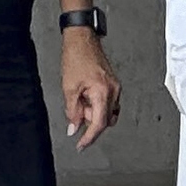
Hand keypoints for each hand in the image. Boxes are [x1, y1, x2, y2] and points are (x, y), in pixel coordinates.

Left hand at [60, 28, 119, 149]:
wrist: (82, 40)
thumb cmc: (76, 58)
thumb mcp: (69, 88)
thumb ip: (72, 112)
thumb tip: (74, 128)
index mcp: (103, 92)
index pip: (99, 123)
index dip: (90, 138)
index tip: (81, 145)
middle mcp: (113, 91)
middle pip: (105, 120)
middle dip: (90, 121)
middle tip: (76, 112)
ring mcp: (115, 87)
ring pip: (107, 112)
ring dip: (93, 113)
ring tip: (80, 100)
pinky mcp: (113, 84)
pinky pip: (108, 103)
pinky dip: (97, 106)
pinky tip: (86, 98)